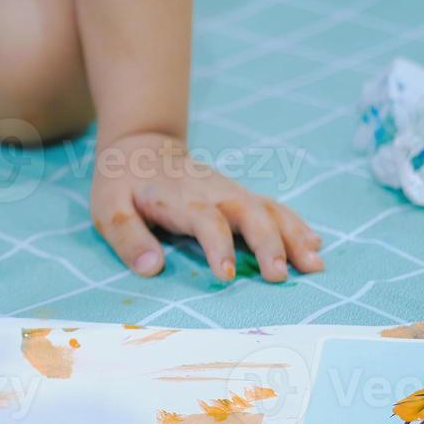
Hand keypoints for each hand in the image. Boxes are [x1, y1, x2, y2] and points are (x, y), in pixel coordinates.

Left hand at [90, 131, 323, 282]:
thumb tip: (151, 269)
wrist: (141, 147)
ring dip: (293, 236)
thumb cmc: (122, 184)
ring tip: (314, 265)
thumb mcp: (108, 210)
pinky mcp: (240, 195)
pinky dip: (296, 224)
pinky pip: (274, 207)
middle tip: (280, 276)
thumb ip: (128, 238)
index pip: (205, 220)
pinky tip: (315, 245)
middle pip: (248, 212)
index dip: (217, 246)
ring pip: (268, 209)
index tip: (226, 275)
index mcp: (179, 198)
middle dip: (268, 243)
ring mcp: (230, 192)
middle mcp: (212, 192)